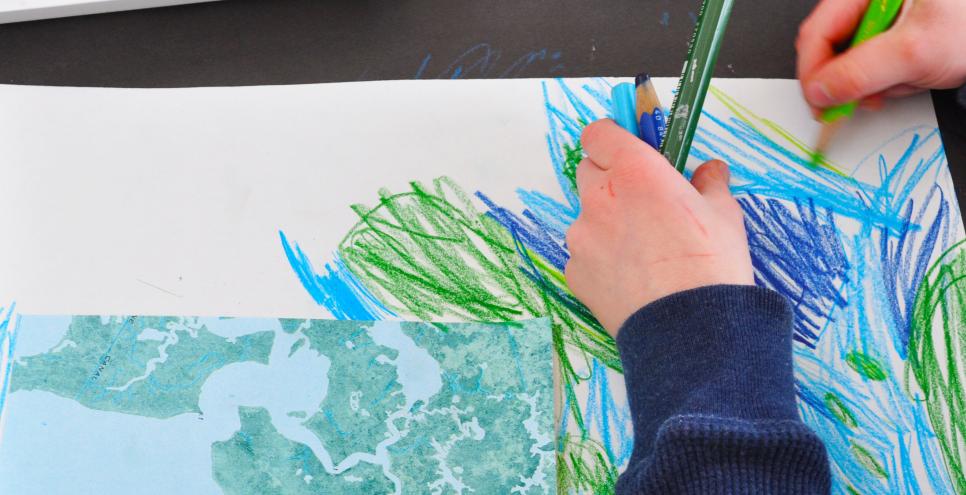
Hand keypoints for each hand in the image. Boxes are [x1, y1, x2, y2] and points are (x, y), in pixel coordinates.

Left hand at [564, 119, 754, 336]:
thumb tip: (711, 171)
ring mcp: (582, 235)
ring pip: (586, 215)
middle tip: (641, 200)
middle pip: (589, 170)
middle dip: (610, 178)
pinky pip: (584, 254)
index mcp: (635, 171)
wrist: (689, 328)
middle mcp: (600, 197)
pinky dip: (601, 259)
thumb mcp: (724, 214)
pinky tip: (631, 278)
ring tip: (641, 250)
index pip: (599, 133)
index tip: (626, 147)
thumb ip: (710, 184)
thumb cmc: (710, 266)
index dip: (611, 138)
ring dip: (606, 222)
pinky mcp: (575, 270)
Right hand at [797, 0, 965, 113]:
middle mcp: (868, 3)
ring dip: (872, 83)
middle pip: (830, 49)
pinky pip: (871, 67)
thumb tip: (820, 91)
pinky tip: (908, 78)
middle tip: (859, 101)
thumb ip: (860, 73)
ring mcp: (879, 20)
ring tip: (905, 79)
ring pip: (850, 62)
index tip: (820, 104)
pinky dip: (885, 81)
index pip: (816, 34)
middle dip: (846, 81)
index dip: (813, 73)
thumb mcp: (913, 52)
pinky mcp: (890, 37)